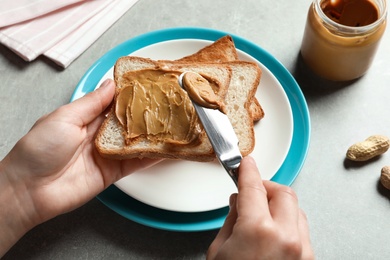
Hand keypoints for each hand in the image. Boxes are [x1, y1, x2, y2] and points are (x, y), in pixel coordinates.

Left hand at [0, 79, 160, 255]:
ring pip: (135, 141)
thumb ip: (92, 103)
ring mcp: (107, 154)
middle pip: (127, 121)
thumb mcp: (64, 117)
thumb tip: (110, 84)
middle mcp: (98, 134)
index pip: (113, 102)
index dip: (130, 94)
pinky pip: (135, 163)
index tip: (148, 84)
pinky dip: (150, 157)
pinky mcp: (113, 172)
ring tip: (172, 123)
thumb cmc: (39, 149)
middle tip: (166, 103)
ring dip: (152, 134)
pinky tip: (165, 149)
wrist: (30, 190)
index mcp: (85, 117)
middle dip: (145, 113)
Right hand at [207, 157, 313, 259]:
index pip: (253, 187)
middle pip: (283, 192)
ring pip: (296, 209)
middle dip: (266, 187)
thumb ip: (231, 220)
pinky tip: (273, 231)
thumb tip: (238, 202)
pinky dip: (287, 224)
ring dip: (278, 206)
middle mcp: (286, 237)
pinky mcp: (308, 259)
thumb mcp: (219, 250)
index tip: (246, 164)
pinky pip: (301, 230)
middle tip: (251, 192)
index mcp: (258, 230)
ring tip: (261, 215)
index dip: (248, 171)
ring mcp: (301, 249)